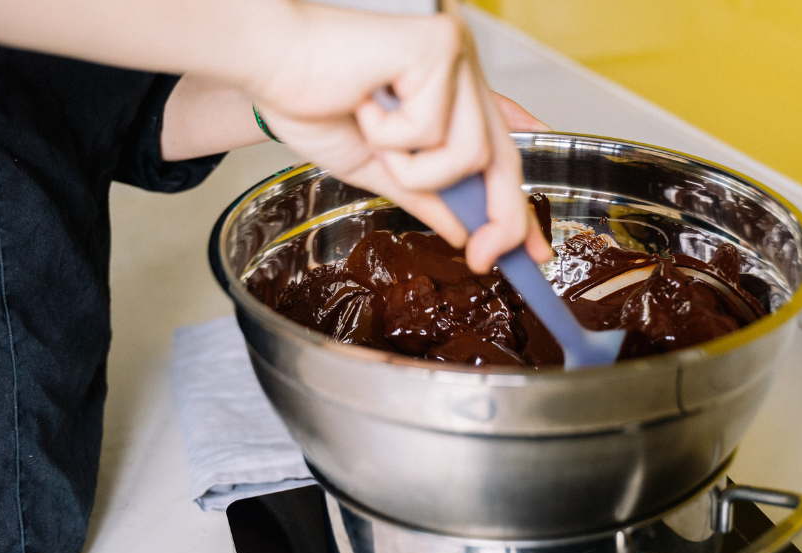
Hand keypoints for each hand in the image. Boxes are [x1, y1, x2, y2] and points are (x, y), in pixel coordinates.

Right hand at [249, 5, 551, 272]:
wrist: (267, 61)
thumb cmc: (309, 96)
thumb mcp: (377, 165)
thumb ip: (424, 195)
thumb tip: (463, 231)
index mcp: (451, 90)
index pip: (500, 155)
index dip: (517, 207)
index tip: (534, 254)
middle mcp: (462, 67)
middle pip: (503, 158)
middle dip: (499, 218)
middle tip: (483, 256)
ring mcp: (454, 55)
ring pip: (468, 153)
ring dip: (413, 166)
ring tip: (373, 134)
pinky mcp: (436, 46)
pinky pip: (433, 129)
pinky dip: (390, 134)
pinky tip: (365, 101)